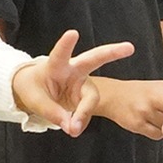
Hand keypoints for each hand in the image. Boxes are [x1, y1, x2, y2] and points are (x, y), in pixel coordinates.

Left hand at [11, 30, 136, 136]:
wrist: (37, 91)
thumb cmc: (33, 88)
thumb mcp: (34, 100)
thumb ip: (52, 112)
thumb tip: (71, 126)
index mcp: (55, 65)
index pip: (60, 53)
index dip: (66, 44)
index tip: (73, 33)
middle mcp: (73, 70)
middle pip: (94, 59)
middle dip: (111, 53)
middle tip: (129, 48)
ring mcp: (83, 83)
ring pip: (92, 96)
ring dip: (84, 113)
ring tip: (73, 130)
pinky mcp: (86, 96)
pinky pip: (87, 111)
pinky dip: (81, 121)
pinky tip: (73, 128)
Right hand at [95, 74, 162, 138]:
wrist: (111, 97)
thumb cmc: (139, 93)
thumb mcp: (155, 90)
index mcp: (162, 87)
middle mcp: (155, 98)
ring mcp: (145, 111)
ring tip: (156, 117)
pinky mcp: (138, 124)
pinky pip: (157, 135)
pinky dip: (157, 133)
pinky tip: (148, 124)